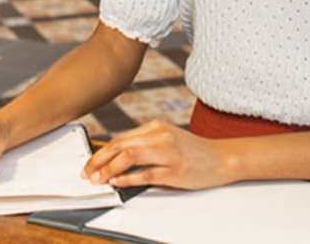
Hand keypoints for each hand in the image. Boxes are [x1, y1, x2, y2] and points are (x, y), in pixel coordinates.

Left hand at [82, 119, 231, 189]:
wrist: (221, 158)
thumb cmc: (192, 150)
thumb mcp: (166, 138)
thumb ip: (144, 143)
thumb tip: (116, 157)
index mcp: (155, 126)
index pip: (120, 138)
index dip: (101, 152)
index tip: (90, 164)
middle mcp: (160, 136)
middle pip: (121, 145)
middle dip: (99, 160)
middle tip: (88, 172)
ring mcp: (168, 152)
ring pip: (130, 156)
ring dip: (109, 169)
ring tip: (99, 179)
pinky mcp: (174, 170)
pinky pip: (146, 173)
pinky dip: (129, 178)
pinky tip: (118, 182)